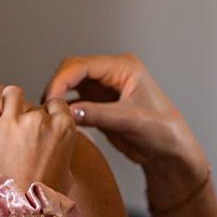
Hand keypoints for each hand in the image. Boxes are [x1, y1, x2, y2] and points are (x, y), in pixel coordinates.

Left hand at [0, 85, 74, 193]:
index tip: (40, 129)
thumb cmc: (42, 202)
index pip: (57, 104)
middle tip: (19, 141)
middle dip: (27, 119)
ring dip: (9, 105)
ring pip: (12, 93)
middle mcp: (39, 121)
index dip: (48, 115)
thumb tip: (55, 145)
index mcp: (64, 129)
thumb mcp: (67, 175)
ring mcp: (13, 121)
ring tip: (4, 125)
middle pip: (33, 105)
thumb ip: (62, 151)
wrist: (15, 216)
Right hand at [44, 53, 207, 193]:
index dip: (62, 80)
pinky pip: (73, 99)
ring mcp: (104, 87)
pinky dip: (64, 108)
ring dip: (58, 96)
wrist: (169, 151)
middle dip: (57, 86)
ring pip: (69, 83)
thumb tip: (67, 111)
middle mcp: (111, 73)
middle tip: (47, 108)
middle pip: (71, 69)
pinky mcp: (98, 103)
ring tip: (50, 114)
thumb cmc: (162, 131)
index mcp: (123, 67)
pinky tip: (59, 119)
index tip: (51, 99)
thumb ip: (97, 114)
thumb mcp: (130, 120)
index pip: (82, 65)